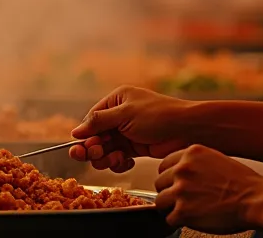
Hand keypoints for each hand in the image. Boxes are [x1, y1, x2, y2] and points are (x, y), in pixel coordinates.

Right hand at [68, 86, 191, 171]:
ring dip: (106, 157)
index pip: (92, 119)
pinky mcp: (136, 147)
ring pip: (106, 149)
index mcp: (117, 100)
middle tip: (94, 154)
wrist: (187, 130)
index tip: (81, 147)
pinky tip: (126, 162)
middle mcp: (120, 116)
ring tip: (115, 158)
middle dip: (94, 148)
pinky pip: (119, 157)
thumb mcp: (125, 114)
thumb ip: (99, 122)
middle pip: (96, 136)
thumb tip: (76, 131)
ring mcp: (128, 132)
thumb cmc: (158, 115)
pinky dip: (119, 163)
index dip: (86, 135)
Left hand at [155, 145, 262, 232]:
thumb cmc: (244, 183)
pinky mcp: (183, 211)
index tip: (175, 184)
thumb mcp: (217, 159)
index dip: (171, 177)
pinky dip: (179, 221)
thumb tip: (183, 171)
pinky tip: (192, 219)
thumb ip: (196, 163)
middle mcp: (183, 169)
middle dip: (170, 192)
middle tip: (183, 199)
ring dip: (171, 207)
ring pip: (160, 201)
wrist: (255, 200)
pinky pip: (169, 219)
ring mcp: (181, 190)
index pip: (164, 165)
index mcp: (191, 154)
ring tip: (186, 210)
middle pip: (159, 183)